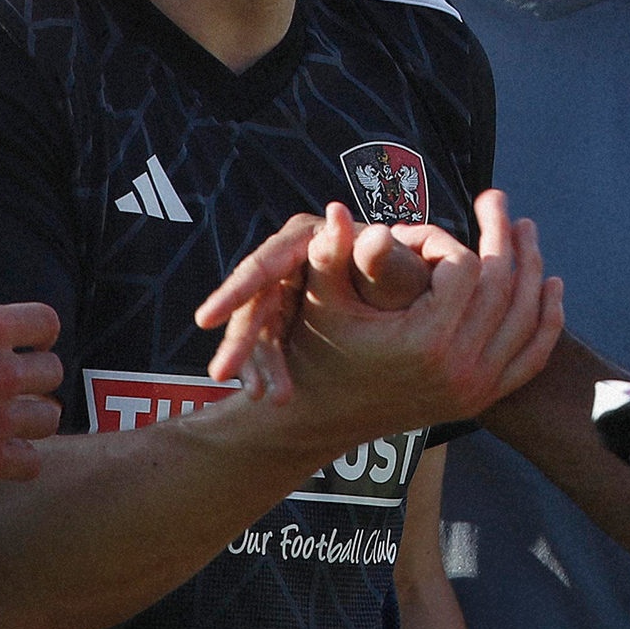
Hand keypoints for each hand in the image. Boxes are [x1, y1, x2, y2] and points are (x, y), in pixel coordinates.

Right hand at [0, 283, 63, 486]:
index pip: (45, 322)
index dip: (42, 331)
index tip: (33, 341)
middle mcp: (0, 372)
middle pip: (52, 371)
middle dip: (36, 375)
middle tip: (15, 383)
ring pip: (49, 416)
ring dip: (34, 415)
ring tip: (14, 417)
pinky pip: (32, 461)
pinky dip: (23, 458)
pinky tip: (5, 451)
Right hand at [195, 211, 433, 382]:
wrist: (423, 305)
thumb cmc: (412, 283)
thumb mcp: (395, 276)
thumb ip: (379, 259)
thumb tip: (365, 231)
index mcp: (312, 237)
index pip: (267, 261)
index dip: (236, 289)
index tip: (206, 320)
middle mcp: (292, 258)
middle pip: (256, 296)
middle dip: (240, 340)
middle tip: (220, 375)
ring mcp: (288, 288)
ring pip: (259, 325)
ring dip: (257, 362)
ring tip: (264, 398)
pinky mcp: (290, 315)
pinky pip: (272, 344)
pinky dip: (270, 369)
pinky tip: (271, 396)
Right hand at [199, 191, 561, 429]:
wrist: (324, 418)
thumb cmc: (318, 350)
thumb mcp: (321, 301)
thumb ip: (331, 253)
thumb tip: (337, 210)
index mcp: (425, 341)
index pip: (463, 268)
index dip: (441, 240)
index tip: (412, 236)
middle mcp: (459, 368)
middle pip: (502, 287)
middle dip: (502, 236)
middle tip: (496, 199)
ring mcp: (476, 388)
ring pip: (526, 319)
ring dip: (532, 268)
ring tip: (526, 230)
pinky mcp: (481, 400)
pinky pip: (532, 358)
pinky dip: (547, 321)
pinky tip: (551, 285)